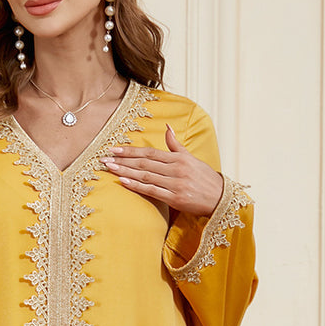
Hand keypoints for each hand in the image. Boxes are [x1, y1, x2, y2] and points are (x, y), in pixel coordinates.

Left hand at [101, 125, 224, 215]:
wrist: (220, 198)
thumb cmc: (204, 178)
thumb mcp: (191, 158)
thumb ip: (176, 145)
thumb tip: (167, 127)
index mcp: (178, 158)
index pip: (149, 152)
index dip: (130, 150)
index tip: (114, 149)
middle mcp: (176, 169)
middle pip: (144, 163)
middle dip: (123, 160)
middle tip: (104, 159)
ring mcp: (175, 184)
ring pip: (145, 176)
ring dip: (126, 172)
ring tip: (110, 169)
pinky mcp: (176, 198)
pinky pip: (152, 191)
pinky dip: (137, 186)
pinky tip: (124, 182)